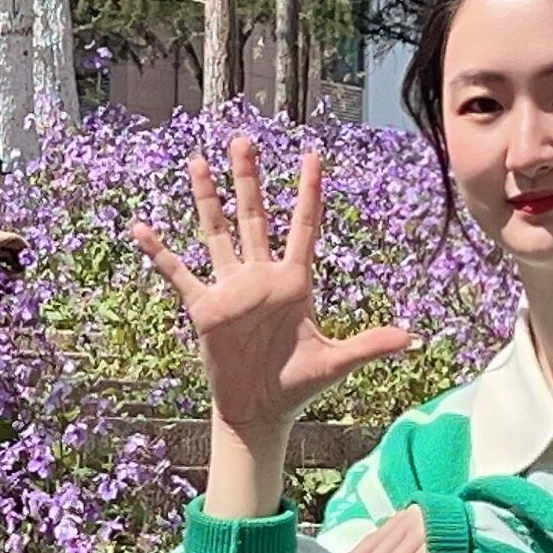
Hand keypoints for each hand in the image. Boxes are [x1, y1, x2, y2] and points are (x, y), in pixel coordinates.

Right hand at [129, 136, 416, 436]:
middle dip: (248, 179)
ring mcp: (231, 289)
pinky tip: (141, 229)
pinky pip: (179, 274)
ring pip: (217, 233)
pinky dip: (159, 253)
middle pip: (254, 217)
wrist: (259, 412)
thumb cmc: (299, 385)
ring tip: (198, 163)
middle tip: (244, 140)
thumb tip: (411, 339)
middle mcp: (261, 277)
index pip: (304, 227)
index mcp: (294, 282)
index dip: (308, 192)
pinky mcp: (205, 308)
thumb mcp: (335, 363)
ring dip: (207, 199)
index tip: (312, 155)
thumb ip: (369, 345)